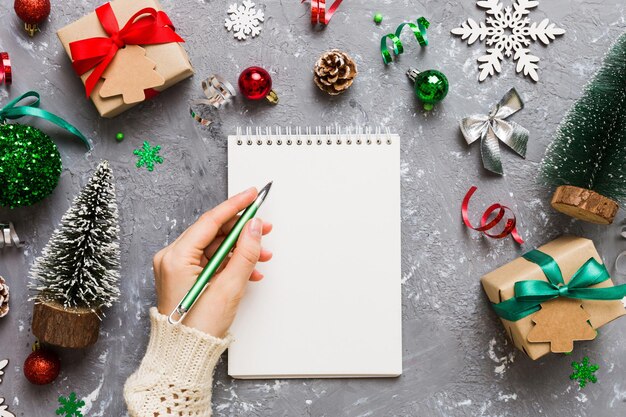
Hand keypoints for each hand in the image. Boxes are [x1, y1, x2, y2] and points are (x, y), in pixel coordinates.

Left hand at [153, 187, 271, 336]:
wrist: (184, 353)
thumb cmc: (199, 327)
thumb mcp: (230, 287)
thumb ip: (245, 253)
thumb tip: (254, 228)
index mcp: (176, 257)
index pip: (210, 221)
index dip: (234, 206)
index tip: (252, 195)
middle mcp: (172, 258)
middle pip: (213, 232)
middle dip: (241, 231)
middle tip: (264, 227)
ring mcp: (177, 267)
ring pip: (215, 247)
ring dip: (240, 249)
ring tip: (263, 254)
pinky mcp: (184, 276)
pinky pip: (211, 260)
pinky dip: (231, 262)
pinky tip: (250, 270)